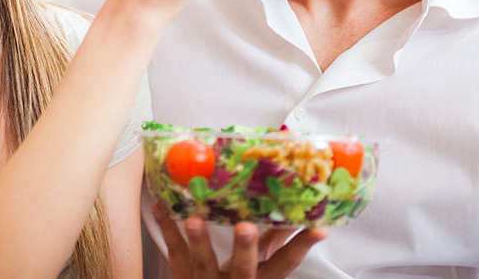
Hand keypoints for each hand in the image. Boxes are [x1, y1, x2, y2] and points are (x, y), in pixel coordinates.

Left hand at [152, 204, 326, 277]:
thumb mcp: (257, 270)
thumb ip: (269, 247)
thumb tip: (290, 214)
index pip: (284, 265)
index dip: (300, 247)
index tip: (318, 228)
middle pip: (244, 269)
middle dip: (246, 248)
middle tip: (245, 227)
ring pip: (204, 264)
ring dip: (199, 240)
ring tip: (194, 220)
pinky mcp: (183, 278)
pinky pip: (174, 254)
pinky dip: (167, 229)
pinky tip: (160, 208)